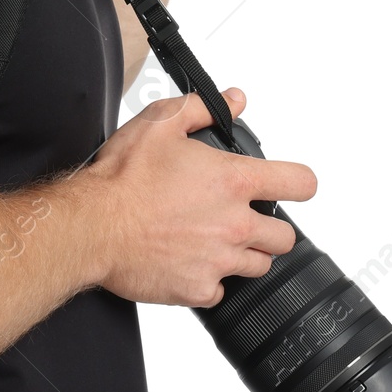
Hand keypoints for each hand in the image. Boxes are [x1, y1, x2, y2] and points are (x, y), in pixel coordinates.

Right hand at [86, 91, 316, 307]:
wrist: (91, 226)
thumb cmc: (122, 178)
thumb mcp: (160, 123)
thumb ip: (203, 108)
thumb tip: (235, 100)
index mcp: (233, 182)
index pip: (300, 183)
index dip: (298, 182)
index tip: (290, 185)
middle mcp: (234, 224)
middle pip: (285, 236)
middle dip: (267, 227)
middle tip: (238, 217)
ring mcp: (220, 261)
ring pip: (258, 266)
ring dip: (242, 254)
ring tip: (211, 240)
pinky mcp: (199, 290)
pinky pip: (220, 291)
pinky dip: (208, 279)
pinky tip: (186, 261)